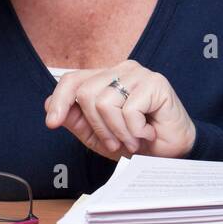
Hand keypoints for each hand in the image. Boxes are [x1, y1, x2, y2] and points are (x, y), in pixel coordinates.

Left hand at [44, 60, 195, 160]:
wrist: (172, 152)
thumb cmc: (138, 141)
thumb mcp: (98, 136)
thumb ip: (77, 120)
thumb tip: (50, 104)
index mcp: (105, 79)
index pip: (73, 80)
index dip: (60, 100)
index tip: (53, 123)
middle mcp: (121, 71)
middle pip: (85, 93)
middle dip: (97, 127)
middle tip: (114, 143)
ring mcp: (139, 74)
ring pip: (104, 103)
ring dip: (118, 132)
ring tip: (133, 139)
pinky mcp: (155, 83)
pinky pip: (128, 110)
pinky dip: (135, 131)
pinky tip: (147, 132)